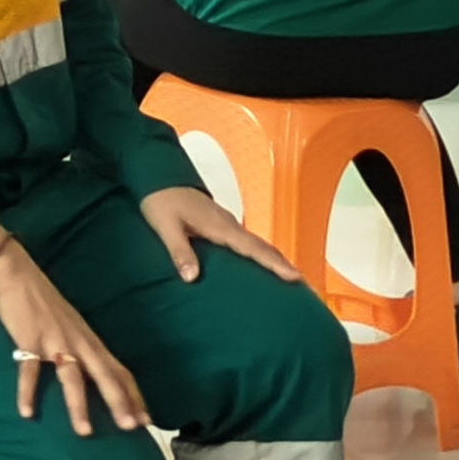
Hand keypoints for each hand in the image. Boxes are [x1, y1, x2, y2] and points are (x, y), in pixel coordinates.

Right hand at [0, 216, 143, 435]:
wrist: (18, 274)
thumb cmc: (44, 303)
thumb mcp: (72, 326)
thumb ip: (82, 349)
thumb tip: (93, 375)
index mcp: (90, 340)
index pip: (119, 371)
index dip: (133, 395)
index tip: (146, 420)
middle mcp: (79, 342)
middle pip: (104, 375)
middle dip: (119, 401)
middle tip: (132, 427)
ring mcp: (55, 341)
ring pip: (72, 377)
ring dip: (79, 405)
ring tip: (85, 432)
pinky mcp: (30, 340)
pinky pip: (28, 370)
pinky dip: (27, 392)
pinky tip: (26, 413)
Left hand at [140, 185, 302, 286]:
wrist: (157, 176)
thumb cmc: (160, 199)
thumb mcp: (165, 227)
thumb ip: (179, 252)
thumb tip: (192, 277)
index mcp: (218, 226)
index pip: (252, 248)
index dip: (274, 263)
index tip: (295, 276)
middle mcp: (227, 224)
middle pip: (261, 246)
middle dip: (282, 263)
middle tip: (301, 283)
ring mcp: (226, 223)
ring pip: (255, 243)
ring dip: (272, 259)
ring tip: (287, 278)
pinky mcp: (220, 224)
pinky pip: (245, 241)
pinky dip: (258, 253)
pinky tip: (258, 264)